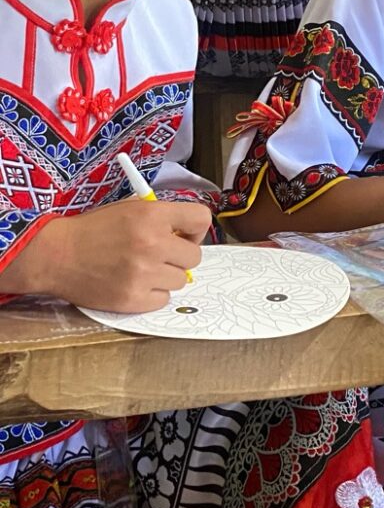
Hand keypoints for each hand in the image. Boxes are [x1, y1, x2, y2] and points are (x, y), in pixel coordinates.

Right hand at [0, 199, 210, 311]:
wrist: (58, 255)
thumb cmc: (93, 230)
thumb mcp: (128, 208)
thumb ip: (160, 217)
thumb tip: (186, 234)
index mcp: (152, 215)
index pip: (201, 219)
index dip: (195, 230)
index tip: (184, 236)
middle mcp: (152, 244)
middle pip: (195, 257)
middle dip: (180, 256)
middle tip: (162, 256)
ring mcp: (144, 274)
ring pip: (180, 280)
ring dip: (166, 276)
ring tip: (143, 270)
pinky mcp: (134, 298)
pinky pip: (163, 299)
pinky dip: (152, 294)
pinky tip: (135, 284)